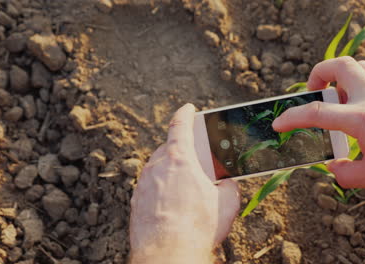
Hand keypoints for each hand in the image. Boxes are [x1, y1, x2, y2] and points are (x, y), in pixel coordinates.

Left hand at [129, 104, 239, 263]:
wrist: (167, 254)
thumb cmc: (197, 226)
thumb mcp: (227, 203)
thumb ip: (229, 186)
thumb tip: (227, 184)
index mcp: (179, 158)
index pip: (180, 125)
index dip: (185, 113)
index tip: (188, 108)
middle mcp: (156, 166)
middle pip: (170, 150)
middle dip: (183, 153)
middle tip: (196, 163)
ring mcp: (143, 184)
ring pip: (158, 169)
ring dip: (171, 173)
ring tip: (187, 191)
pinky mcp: (136, 202)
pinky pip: (151, 188)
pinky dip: (161, 191)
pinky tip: (173, 207)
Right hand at [273, 57, 364, 191]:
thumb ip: (346, 174)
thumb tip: (332, 168)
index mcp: (363, 120)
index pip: (317, 113)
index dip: (292, 118)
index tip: (279, 124)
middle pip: (339, 66)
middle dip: (317, 74)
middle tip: (313, 92)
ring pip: (357, 65)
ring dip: (339, 75)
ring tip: (335, 96)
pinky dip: (358, 82)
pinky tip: (359, 104)